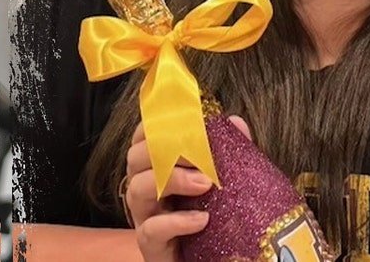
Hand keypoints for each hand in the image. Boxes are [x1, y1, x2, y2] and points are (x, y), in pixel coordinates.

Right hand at [124, 116, 251, 261]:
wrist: (213, 260)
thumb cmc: (213, 221)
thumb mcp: (223, 184)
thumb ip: (227, 153)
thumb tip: (235, 122)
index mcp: (156, 171)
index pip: (142, 140)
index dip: (154, 127)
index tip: (181, 122)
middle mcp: (145, 192)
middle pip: (134, 159)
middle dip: (164, 149)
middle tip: (198, 154)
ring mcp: (144, 218)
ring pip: (137, 189)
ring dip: (171, 179)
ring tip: (205, 184)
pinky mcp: (151, 246)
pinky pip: (151, 229)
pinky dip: (176, 222)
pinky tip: (202, 220)